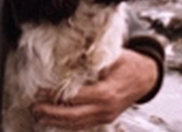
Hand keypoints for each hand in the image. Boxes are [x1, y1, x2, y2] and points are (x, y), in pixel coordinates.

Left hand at [31, 49, 157, 128]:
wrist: (147, 76)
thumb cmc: (129, 63)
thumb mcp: (111, 56)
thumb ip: (91, 60)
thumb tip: (67, 58)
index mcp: (106, 93)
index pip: (75, 97)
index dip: (55, 96)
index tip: (40, 91)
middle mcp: (106, 109)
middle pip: (73, 116)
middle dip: (51, 113)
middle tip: (34, 107)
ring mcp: (106, 116)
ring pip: (77, 124)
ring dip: (57, 121)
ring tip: (39, 116)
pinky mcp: (106, 119)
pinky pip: (84, 124)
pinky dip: (68, 124)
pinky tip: (56, 120)